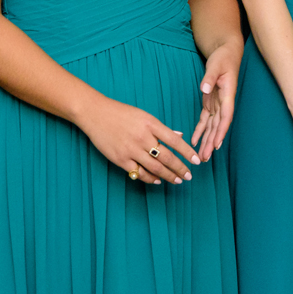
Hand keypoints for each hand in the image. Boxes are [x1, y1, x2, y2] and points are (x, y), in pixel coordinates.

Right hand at [78, 97, 198, 185]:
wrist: (95, 113)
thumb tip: (179, 136)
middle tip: (189, 176)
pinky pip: (139, 173)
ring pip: (155, 168)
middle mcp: (142, 137)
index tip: (196, 161)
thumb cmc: (121, 113)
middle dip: (180, 168)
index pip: (174, 141)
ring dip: (169, 176)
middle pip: (167, 157)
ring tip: (177, 180)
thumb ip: (161, 128)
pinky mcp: (120, 159)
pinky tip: (158, 180)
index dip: (187, 152)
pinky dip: (150, 178)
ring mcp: (131, 149)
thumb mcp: (143, 116)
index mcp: (150, 124)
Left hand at [191, 43, 241, 157]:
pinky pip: (205, 121)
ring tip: (201, 156)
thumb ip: (210, 77)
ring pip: (212, 127)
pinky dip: (200, 131)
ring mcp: (217, 105)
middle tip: (204, 158)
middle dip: (211, 143)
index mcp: (228, 96)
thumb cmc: (223, 58)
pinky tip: (195, 142)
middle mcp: (224, 104)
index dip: (221, 131)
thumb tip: (205, 89)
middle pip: (218, 127)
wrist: (226, 53)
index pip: (225, 117)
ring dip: (207, 141)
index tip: (216, 144)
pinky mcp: (211, 104)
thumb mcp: (216, 65)